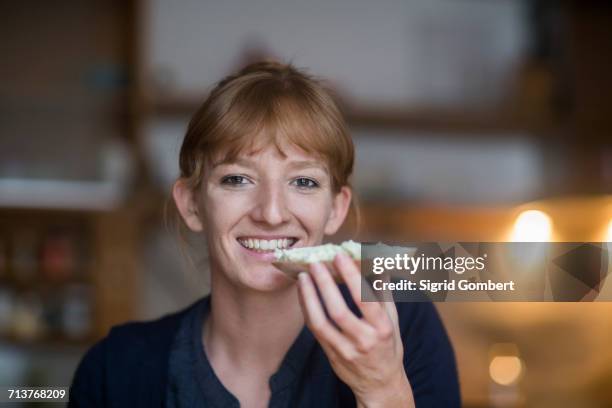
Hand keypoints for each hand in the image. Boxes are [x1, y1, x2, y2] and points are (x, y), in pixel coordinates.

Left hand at [297, 252, 414, 406]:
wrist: (379, 385)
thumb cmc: (388, 347)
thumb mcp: (393, 320)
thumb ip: (384, 292)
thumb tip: (378, 262)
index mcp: (382, 329)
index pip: (366, 300)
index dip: (352, 277)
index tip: (340, 256)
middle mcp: (363, 341)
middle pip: (339, 311)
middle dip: (325, 285)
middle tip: (316, 263)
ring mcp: (345, 350)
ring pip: (321, 322)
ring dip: (309, 297)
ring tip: (303, 276)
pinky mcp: (331, 355)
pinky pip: (315, 330)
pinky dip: (307, 309)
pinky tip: (304, 293)